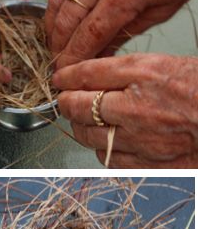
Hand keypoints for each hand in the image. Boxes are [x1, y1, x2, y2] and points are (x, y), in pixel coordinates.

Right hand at [19, 0, 197, 67]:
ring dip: (51, 24)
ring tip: (52, 42)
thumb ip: (124, 33)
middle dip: (59, 47)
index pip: (87, 37)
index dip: (73, 60)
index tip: (64, 74)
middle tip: (57, 63)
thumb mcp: (160, 10)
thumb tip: (98, 57)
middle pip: (67, 21)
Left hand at [53, 53, 197, 167]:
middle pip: (78, 106)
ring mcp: (140, 138)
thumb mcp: (169, 65)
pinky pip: (107, 158)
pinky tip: (106, 142)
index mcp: (145, 73)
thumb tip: (91, 76)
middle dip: (66, 103)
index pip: (88, 72)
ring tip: (84, 121)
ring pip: (87, 135)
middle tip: (65, 100)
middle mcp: (137, 106)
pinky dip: (101, 149)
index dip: (66, 76)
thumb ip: (129, 71)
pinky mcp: (147, 163)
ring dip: (79, 127)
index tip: (59, 78)